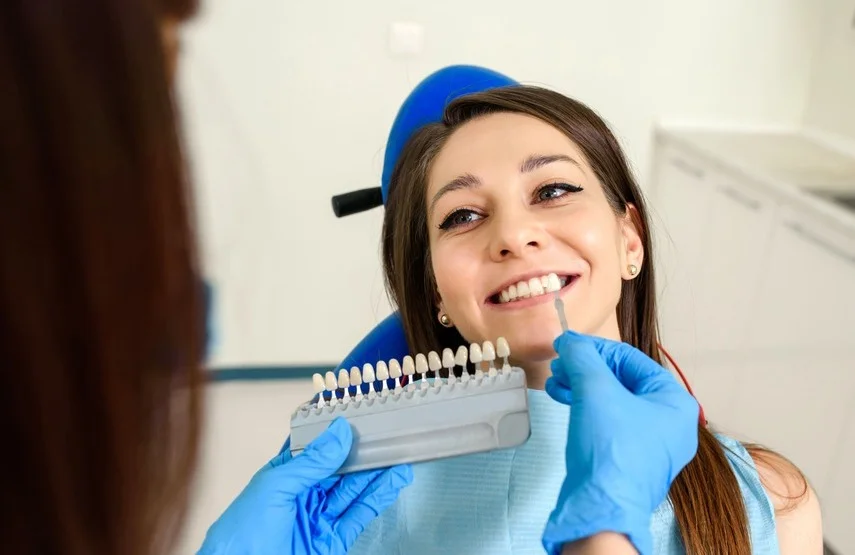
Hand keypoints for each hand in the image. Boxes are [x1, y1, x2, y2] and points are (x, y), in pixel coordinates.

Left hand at [198, 417, 412, 554]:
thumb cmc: (241, 534)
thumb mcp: (275, 487)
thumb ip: (311, 461)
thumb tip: (338, 432)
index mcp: (283, 476)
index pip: (314, 448)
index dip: (335, 432)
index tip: (357, 415)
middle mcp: (302, 496)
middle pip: (339, 469)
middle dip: (362, 452)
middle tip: (386, 435)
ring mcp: (318, 519)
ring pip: (353, 491)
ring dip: (376, 474)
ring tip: (398, 455)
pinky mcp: (332, 542)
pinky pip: (359, 516)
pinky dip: (377, 498)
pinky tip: (391, 482)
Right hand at [541, 331, 698, 554]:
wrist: (602, 510)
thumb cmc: (610, 449)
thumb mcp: (595, 391)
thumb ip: (582, 358)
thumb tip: (569, 341)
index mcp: (674, 401)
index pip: (631, 359)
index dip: (595, 348)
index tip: (567, 344)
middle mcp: (670, 422)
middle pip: (622, 380)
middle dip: (586, 370)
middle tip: (560, 366)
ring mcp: (651, 444)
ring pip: (613, 402)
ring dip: (582, 388)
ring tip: (556, 384)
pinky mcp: (630, 460)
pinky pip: (610, 423)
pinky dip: (587, 410)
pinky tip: (565, 402)